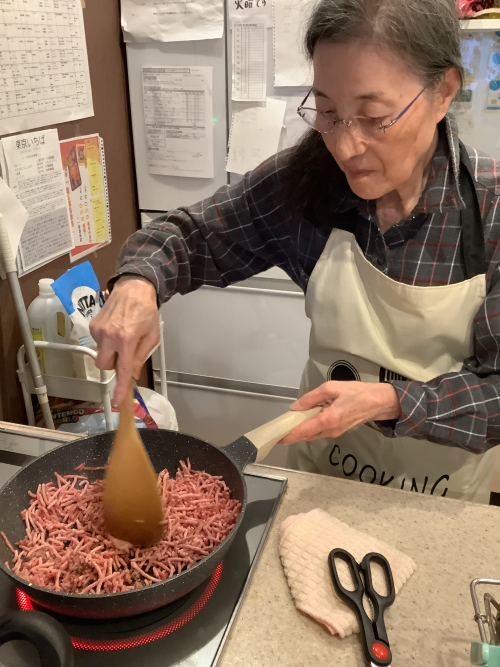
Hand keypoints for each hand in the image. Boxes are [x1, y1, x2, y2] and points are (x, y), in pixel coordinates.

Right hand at [89, 275, 159, 404]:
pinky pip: (98, 342)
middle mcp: (109, 336)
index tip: (117, 401)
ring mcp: (98, 330)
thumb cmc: (146, 311)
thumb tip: (133, 373)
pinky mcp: (92, 325)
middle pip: (104, 365)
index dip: (120, 387)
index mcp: (126, 339)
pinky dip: (107, 341)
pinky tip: (116, 329)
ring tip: (122, 336)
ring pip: (101, 354)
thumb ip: (141, 356)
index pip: (122, 369)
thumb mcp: (152, 336)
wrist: (133, 288)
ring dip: (111, 351)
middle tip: (124, 355)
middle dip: (113, 365)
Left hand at [280, 381, 400, 444]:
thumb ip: (312, 397)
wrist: (379, 402)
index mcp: (328, 420)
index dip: (288, 436)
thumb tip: (296, 407)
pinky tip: (305, 419)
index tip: (276, 438)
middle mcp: (330, 431)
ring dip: (301, 430)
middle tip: (279, 428)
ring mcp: (335, 433)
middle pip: (306, 436)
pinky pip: (319, 432)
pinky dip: (310, 428)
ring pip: (312, 434)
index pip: (303, 431)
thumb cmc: (357, 393)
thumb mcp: (331, 388)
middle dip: (292, 434)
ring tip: (289, 423)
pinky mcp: (338, 431)